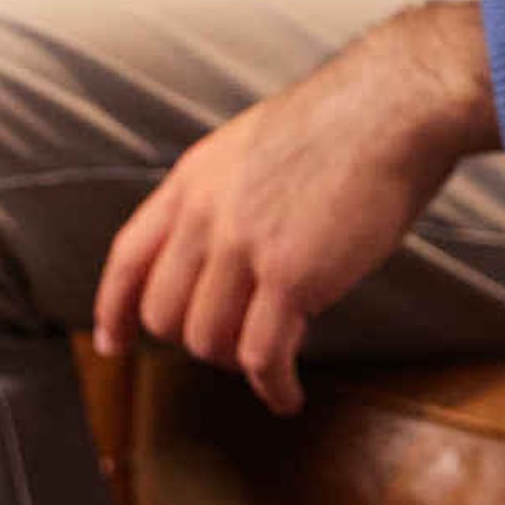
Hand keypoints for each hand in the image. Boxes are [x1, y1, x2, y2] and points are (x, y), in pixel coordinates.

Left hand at [92, 1, 497, 414]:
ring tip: (270, 357)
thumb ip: (221, 196)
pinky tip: (287, 395)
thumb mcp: (249, 145)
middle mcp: (206, 215)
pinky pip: (262, 357)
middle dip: (195, 338)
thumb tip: (216, 247)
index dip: (113, 308)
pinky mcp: (292, 277)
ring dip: (237, 360)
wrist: (390, 109)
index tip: (113, 343)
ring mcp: (245, 246)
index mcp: (192, 180)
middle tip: (234, 340)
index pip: (128, 257)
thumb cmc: (339, 126)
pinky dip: (273, 387)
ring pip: (207, 341)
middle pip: (163, 313)